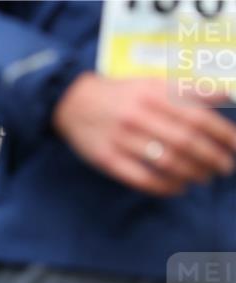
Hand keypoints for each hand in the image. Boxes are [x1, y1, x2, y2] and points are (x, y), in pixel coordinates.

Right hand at [53, 74, 235, 196]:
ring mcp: (122, 140)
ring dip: (192, 173)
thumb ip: (189, 89)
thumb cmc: (121, 94)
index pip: (198, 117)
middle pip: (185, 142)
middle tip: (225, 168)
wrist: (72, 102)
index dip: (223, 134)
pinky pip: (141, 178)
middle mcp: (139, 116)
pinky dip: (164, 186)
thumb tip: (226, 95)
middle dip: (212, 158)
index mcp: (154, 95)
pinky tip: (177, 188)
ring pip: (166, 162)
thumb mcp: (154, 82)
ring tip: (204, 178)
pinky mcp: (107, 159)